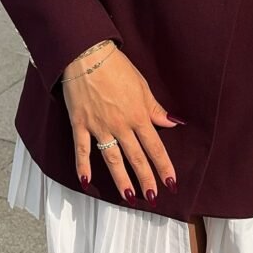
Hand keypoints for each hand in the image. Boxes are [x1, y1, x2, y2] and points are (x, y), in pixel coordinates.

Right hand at [62, 45, 183, 204]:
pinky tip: (86, 181)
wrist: (86, 55)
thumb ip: (155, 109)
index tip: (171, 182)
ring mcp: (99, 126)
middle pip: (136, 158)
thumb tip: (172, 123)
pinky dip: (83, 166)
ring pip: (112, 159)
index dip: (164, 167)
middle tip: (153, 197)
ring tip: (129, 197)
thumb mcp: (142, 86)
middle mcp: (120, 125)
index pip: (155, 147)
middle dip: (146, 179)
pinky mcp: (80, 124)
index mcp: (138, 115)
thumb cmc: (116, 67)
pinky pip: (81, 149)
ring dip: (121, 180)